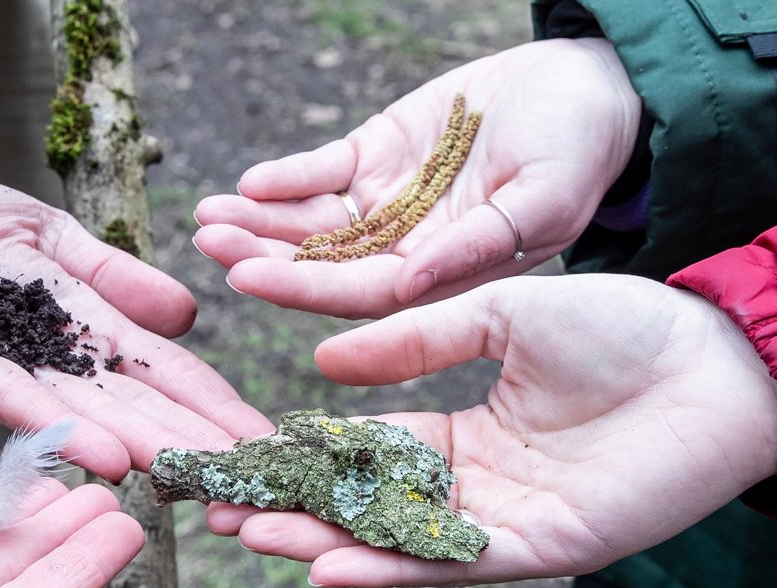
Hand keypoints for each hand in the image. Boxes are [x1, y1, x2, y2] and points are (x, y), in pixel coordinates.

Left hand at [0, 172, 273, 479]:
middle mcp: (44, 357)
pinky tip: (104, 458)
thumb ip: (112, 272)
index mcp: (77, 323)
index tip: (262, 438)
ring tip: (192, 478)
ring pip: (80, 411)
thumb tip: (191, 314)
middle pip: (129, 399)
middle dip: (190, 437)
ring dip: (137, 446)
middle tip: (247, 480)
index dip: (210, 401)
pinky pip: (4, 396)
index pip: (159, 367)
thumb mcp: (45, 233)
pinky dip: (55, 426)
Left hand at [193, 38, 639, 317]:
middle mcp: (404, 245)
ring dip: (258, 219)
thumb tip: (412, 284)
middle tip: (210, 242)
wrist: (587, 88)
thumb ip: (478, 245)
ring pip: (309, 220)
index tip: (247, 278)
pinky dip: (287, 176)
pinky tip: (251, 181)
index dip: (303, 287)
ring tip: (207, 215)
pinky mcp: (377, 155)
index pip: (360, 292)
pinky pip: (321, 170)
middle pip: (320, 261)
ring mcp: (387, 201)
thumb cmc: (580, 150)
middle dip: (262, 253)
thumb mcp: (543, 199)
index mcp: (441, 273)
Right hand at [205, 274, 776, 586]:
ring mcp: (504, 520)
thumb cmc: (616, 323)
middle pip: (365, 504)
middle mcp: (474, 485)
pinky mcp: (542, 547)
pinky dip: (389, 568)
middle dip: (293, 508)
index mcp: (462, 432)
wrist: (711, 353)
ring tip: (254, 537)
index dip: (302, 455)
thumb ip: (413, 342)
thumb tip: (321, 363)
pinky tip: (328, 564)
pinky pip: (452, 565)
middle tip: (221, 512)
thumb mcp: (497, 314)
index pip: (363, 450)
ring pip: (396, 541)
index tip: (242, 455)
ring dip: (322, 542)